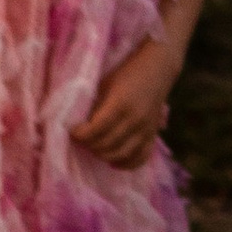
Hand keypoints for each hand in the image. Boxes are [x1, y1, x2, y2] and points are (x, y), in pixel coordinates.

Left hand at [70, 31, 176, 168]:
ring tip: (94, 147)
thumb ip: (95, 105)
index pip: (95, 129)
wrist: (159, 66)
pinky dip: (126, 164)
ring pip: (121, 155)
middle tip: (81, 139)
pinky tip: (114, 162)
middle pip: (106, 145)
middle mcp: (135, 120)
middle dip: (89, 144)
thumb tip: (79, 123)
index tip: (72, 131)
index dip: (80, 134)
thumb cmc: (128, 72)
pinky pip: (141, 158)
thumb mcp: (106, 84)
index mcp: (120, 104)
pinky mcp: (153, 134)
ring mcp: (146, 129)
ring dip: (103, 155)